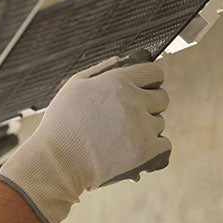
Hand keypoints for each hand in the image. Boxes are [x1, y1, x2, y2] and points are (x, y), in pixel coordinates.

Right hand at [0, 52, 170, 222]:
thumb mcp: (74, 86)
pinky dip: (154, 149)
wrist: (57, 163)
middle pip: (162, 98)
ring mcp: (141, 126)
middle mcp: (132, 101)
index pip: (154, 73)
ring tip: (121, 138)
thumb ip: (101, 69)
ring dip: (147, 129)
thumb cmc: (61, 124)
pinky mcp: (145, 151)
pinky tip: (135, 149)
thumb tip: (123, 59)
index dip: (150, 81)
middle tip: (130, 117)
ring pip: (160, 123)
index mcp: (117, 81)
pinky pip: (165, 145)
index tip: (144, 90)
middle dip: (149, 105)